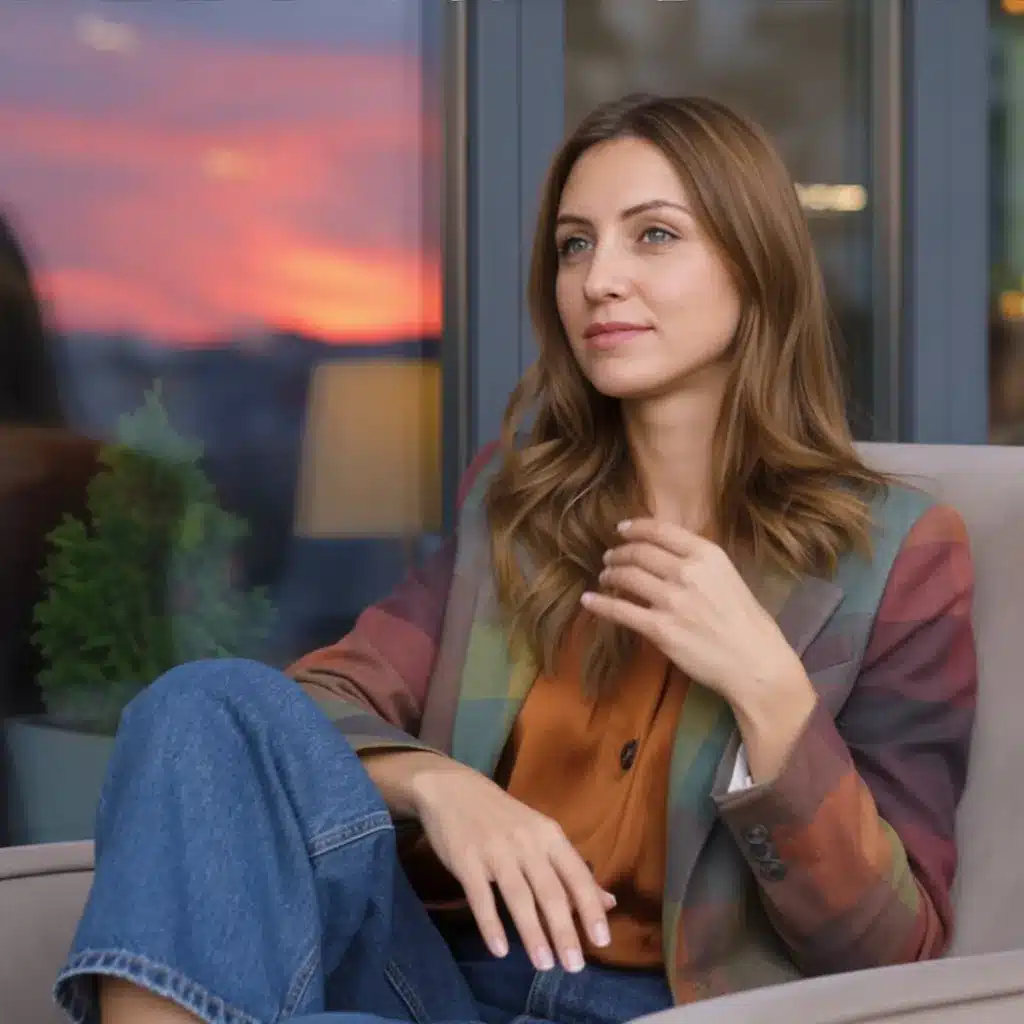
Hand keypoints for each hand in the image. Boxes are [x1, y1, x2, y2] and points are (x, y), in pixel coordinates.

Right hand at [407, 756, 613, 972]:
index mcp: (549, 835)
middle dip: (564, 931)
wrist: (452, 789)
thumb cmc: (503, 816)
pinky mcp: (466, 861)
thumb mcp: (542, 834)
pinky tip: (500, 951)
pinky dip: (491, 925)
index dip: (590, 908)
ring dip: (533, 934)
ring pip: (519, 897)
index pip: (577, 875)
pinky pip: (481, 898)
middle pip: (550, 891)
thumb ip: (571, 868)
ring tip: (544, 965)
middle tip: (574, 966)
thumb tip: (608, 901)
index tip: (602, 941)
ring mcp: (495, 851)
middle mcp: (526, 843)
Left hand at [580, 518, 807, 721]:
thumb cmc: (748, 622)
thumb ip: (700, 564)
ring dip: (610, 574)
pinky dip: (599, 603)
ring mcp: (672, 601)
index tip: (621, 530)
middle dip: (619, 552)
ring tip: (605, 576)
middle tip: (610, 557)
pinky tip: (588, 600)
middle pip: (639, 552)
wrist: (755, 662)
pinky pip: (620, 610)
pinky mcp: (660, 629)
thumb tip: (669, 556)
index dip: (635, 527)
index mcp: (707, 555)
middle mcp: (687, 572)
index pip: (661, 530)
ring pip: (627, 576)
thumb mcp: (729, 577)